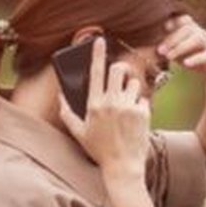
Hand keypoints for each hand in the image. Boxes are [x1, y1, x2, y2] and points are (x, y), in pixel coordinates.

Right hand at [57, 36, 151, 178]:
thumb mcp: (78, 132)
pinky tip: (135, 120)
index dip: (97, 54)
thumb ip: (67, 112)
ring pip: (134, 83)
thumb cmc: (99, 150)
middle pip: (118, 70)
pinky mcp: (144, 113)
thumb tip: (61, 95)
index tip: (100, 40)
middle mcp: (112, 102)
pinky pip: (144, 99)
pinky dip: (140, 106)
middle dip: (119, 71)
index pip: (96, 72)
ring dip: (131, 90)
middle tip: (119, 79)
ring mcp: (129, 107)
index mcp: (94, 104)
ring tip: (127, 107)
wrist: (123, 166)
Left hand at [157, 14, 205, 83]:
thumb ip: (167, 47)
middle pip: (188, 29)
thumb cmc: (196, 58)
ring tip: (169, 57)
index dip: (173, 21)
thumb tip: (149, 46)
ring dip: (182, 46)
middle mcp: (202, 34)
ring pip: (198, 39)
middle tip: (160, 50)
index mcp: (193, 30)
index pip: (183, 19)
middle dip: (172, 39)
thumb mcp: (179, 52)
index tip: (162, 28)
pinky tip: (186, 64)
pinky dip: (196, 59)